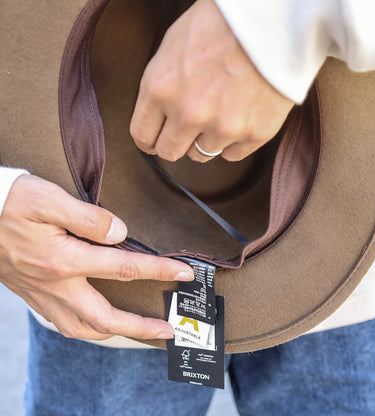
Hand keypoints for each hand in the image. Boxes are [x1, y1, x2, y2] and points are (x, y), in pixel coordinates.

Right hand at [0, 175, 193, 340]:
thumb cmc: (9, 201)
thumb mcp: (49, 199)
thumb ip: (89, 218)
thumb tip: (120, 234)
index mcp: (64, 260)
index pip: (125, 268)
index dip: (159, 271)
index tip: (185, 274)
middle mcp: (55, 284)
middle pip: (106, 317)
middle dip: (141, 327)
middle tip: (167, 331)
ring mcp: (42, 293)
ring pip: (82, 328)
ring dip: (113, 333)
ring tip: (135, 332)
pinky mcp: (32, 293)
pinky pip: (62, 323)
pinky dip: (85, 328)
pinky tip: (92, 322)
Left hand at [130, 0, 293, 162]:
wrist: (272, 16)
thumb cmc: (220, 23)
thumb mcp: (172, 46)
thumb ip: (160, 89)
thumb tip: (158, 119)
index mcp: (160, 88)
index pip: (142, 136)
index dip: (149, 140)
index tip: (156, 141)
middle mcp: (189, 114)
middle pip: (170, 152)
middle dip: (175, 143)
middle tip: (186, 132)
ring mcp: (223, 127)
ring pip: (202, 155)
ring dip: (205, 140)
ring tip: (218, 115)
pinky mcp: (254, 133)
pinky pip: (232, 155)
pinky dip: (232, 142)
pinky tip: (238, 119)